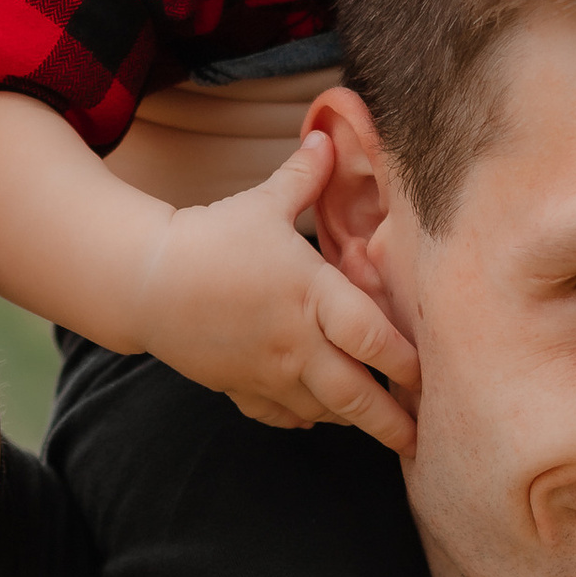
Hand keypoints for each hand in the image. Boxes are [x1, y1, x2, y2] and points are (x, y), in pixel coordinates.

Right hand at [135, 127, 421, 455]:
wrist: (143, 280)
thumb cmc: (210, 238)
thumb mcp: (262, 203)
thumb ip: (304, 175)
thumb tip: (330, 136)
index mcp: (310, 295)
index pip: (371, 337)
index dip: (406, 361)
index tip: (432, 376)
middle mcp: (294, 342)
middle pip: (354, 394)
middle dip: (391, 421)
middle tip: (422, 440)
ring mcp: (267, 372)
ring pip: (322, 411)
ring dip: (353, 421)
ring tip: (384, 429)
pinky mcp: (240, 387)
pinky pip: (281, 416)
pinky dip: (304, 419)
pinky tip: (320, 417)